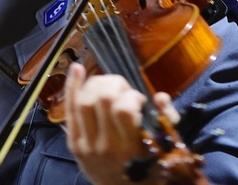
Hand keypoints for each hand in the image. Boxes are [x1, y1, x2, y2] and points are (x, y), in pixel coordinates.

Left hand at [64, 63, 179, 184]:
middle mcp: (106, 145)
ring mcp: (86, 144)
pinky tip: (77, 68)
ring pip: (84, 100)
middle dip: (115, 85)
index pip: (123, 109)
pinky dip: (72, 86)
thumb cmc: (148, 171)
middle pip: (102, 99)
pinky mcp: (73, 143)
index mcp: (130, 147)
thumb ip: (167, 120)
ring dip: (97, 84)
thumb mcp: (165, 149)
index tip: (139, 101)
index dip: (132, 96)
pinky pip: (70, 110)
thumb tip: (160, 96)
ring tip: (108, 85)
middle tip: (124, 90)